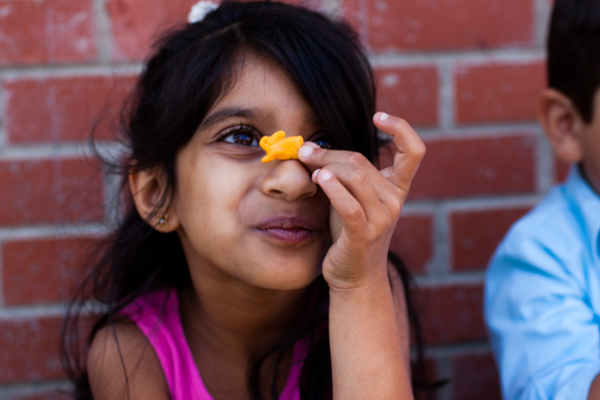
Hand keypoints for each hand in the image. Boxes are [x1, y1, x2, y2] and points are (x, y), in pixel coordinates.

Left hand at [298, 113, 424, 290]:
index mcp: (397, 189)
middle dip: (329, 152)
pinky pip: (349, 204)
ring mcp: (380, 219)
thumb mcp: (352, 197)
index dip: (401, 128)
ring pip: (354, 177)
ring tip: (307, 163)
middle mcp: (394, 202)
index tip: (378, 115)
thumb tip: (311, 146)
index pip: (414, 152)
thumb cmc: (350, 232)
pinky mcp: (362, 235)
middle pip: (360, 161)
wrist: (355, 277)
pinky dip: (332, 187)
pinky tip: (319, 178)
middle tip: (304, 150)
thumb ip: (343, 173)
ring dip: (326, 165)